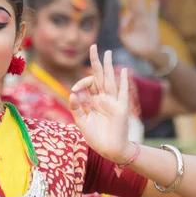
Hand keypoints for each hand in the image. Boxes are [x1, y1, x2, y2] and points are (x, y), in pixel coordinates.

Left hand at [69, 45, 130, 163]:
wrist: (110, 150)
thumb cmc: (96, 137)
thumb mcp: (81, 122)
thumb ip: (76, 108)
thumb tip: (72, 93)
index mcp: (93, 101)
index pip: (87, 84)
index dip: (81, 83)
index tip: (74, 89)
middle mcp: (103, 99)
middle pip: (99, 76)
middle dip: (96, 62)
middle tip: (93, 46)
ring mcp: (113, 102)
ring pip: (110, 80)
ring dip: (108, 66)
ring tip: (107, 52)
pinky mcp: (121, 108)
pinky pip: (122, 92)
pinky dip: (123, 82)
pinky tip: (123, 71)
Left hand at [119, 0, 159, 59]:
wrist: (150, 52)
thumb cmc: (137, 48)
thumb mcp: (127, 40)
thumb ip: (123, 31)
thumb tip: (122, 23)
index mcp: (129, 27)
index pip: (125, 17)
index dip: (125, 18)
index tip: (127, 17)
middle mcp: (136, 22)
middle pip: (133, 9)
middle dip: (130, 2)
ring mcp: (144, 21)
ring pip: (142, 9)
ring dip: (141, 1)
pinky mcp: (153, 22)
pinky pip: (153, 12)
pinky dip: (154, 7)